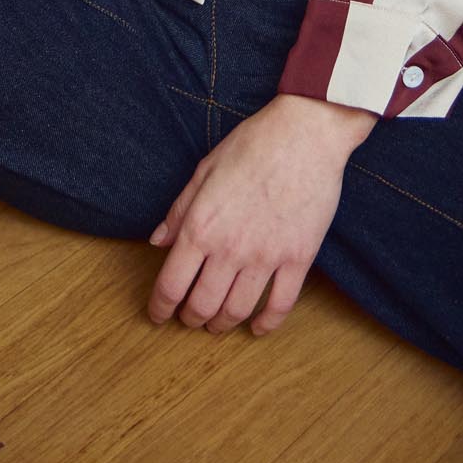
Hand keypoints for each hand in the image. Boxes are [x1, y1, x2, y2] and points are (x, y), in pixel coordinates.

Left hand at [145, 94, 370, 337]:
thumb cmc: (252, 145)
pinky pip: (280, 305)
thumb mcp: (204, 171)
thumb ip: (179, 211)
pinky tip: (257, 328)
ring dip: (223, 325)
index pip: (171, 285)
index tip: (158, 315)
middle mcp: (230, 249)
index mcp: (201, 227)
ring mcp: (266, 257)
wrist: (304, 134)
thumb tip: (157, 242)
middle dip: (190, 319)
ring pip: (238, 311)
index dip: (160, 307)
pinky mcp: (298, 259)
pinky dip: (266, 324)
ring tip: (217, 324)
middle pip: (202, 306)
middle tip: (188, 319)